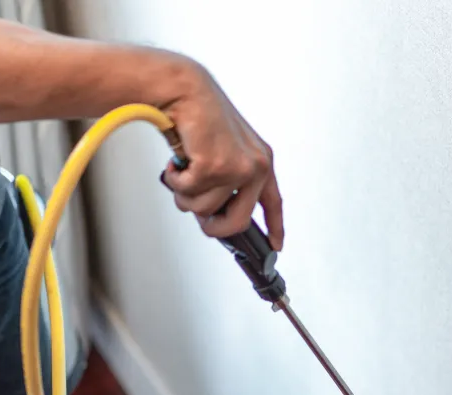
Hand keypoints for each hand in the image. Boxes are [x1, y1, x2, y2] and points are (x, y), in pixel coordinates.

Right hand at [159, 62, 283, 250]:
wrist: (186, 90)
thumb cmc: (199, 120)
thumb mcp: (223, 154)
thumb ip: (227, 184)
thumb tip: (214, 216)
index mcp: (261, 162)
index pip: (273, 203)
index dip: (275, 228)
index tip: (275, 247)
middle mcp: (256, 166)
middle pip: (236, 224)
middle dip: (212, 227)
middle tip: (200, 216)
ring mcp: (237, 168)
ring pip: (205, 210)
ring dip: (186, 195)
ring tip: (184, 170)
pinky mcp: (215, 167)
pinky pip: (188, 194)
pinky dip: (176, 180)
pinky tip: (178, 161)